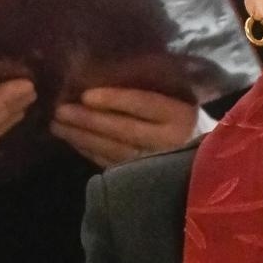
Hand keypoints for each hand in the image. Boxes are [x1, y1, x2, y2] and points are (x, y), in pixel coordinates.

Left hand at [50, 87, 200, 168]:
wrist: (205, 157)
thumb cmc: (183, 119)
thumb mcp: (175, 101)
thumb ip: (147, 95)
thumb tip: (101, 84)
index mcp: (179, 114)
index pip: (142, 104)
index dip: (114, 99)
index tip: (86, 95)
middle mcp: (169, 140)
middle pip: (122, 128)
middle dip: (88, 120)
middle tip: (59, 110)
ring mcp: (156, 161)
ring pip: (112, 148)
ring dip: (81, 136)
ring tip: (58, 125)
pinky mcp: (144, 178)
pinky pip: (110, 163)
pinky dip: (89, 151)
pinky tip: (74, 141)